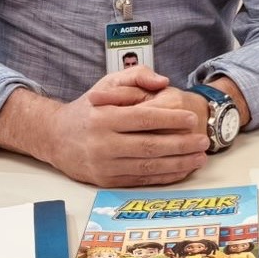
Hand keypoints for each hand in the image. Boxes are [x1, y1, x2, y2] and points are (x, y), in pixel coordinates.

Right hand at [0, 67, 209, 186]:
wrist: (55, 137)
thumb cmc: (89, 107)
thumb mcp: (108, 83)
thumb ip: (136, 76)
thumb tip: (163, 81)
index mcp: (104, 117)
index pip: (144, 119)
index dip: (170, 120)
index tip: (191, 118)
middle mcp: (103, 144)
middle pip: (149, 146)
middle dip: (181, 145)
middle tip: (203, 141)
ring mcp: (104, 166)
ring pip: (148, 167)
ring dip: (178, 164)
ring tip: (199, 158)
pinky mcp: (106, 181)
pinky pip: (141, 180)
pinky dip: (164, 177)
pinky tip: (182, 170)